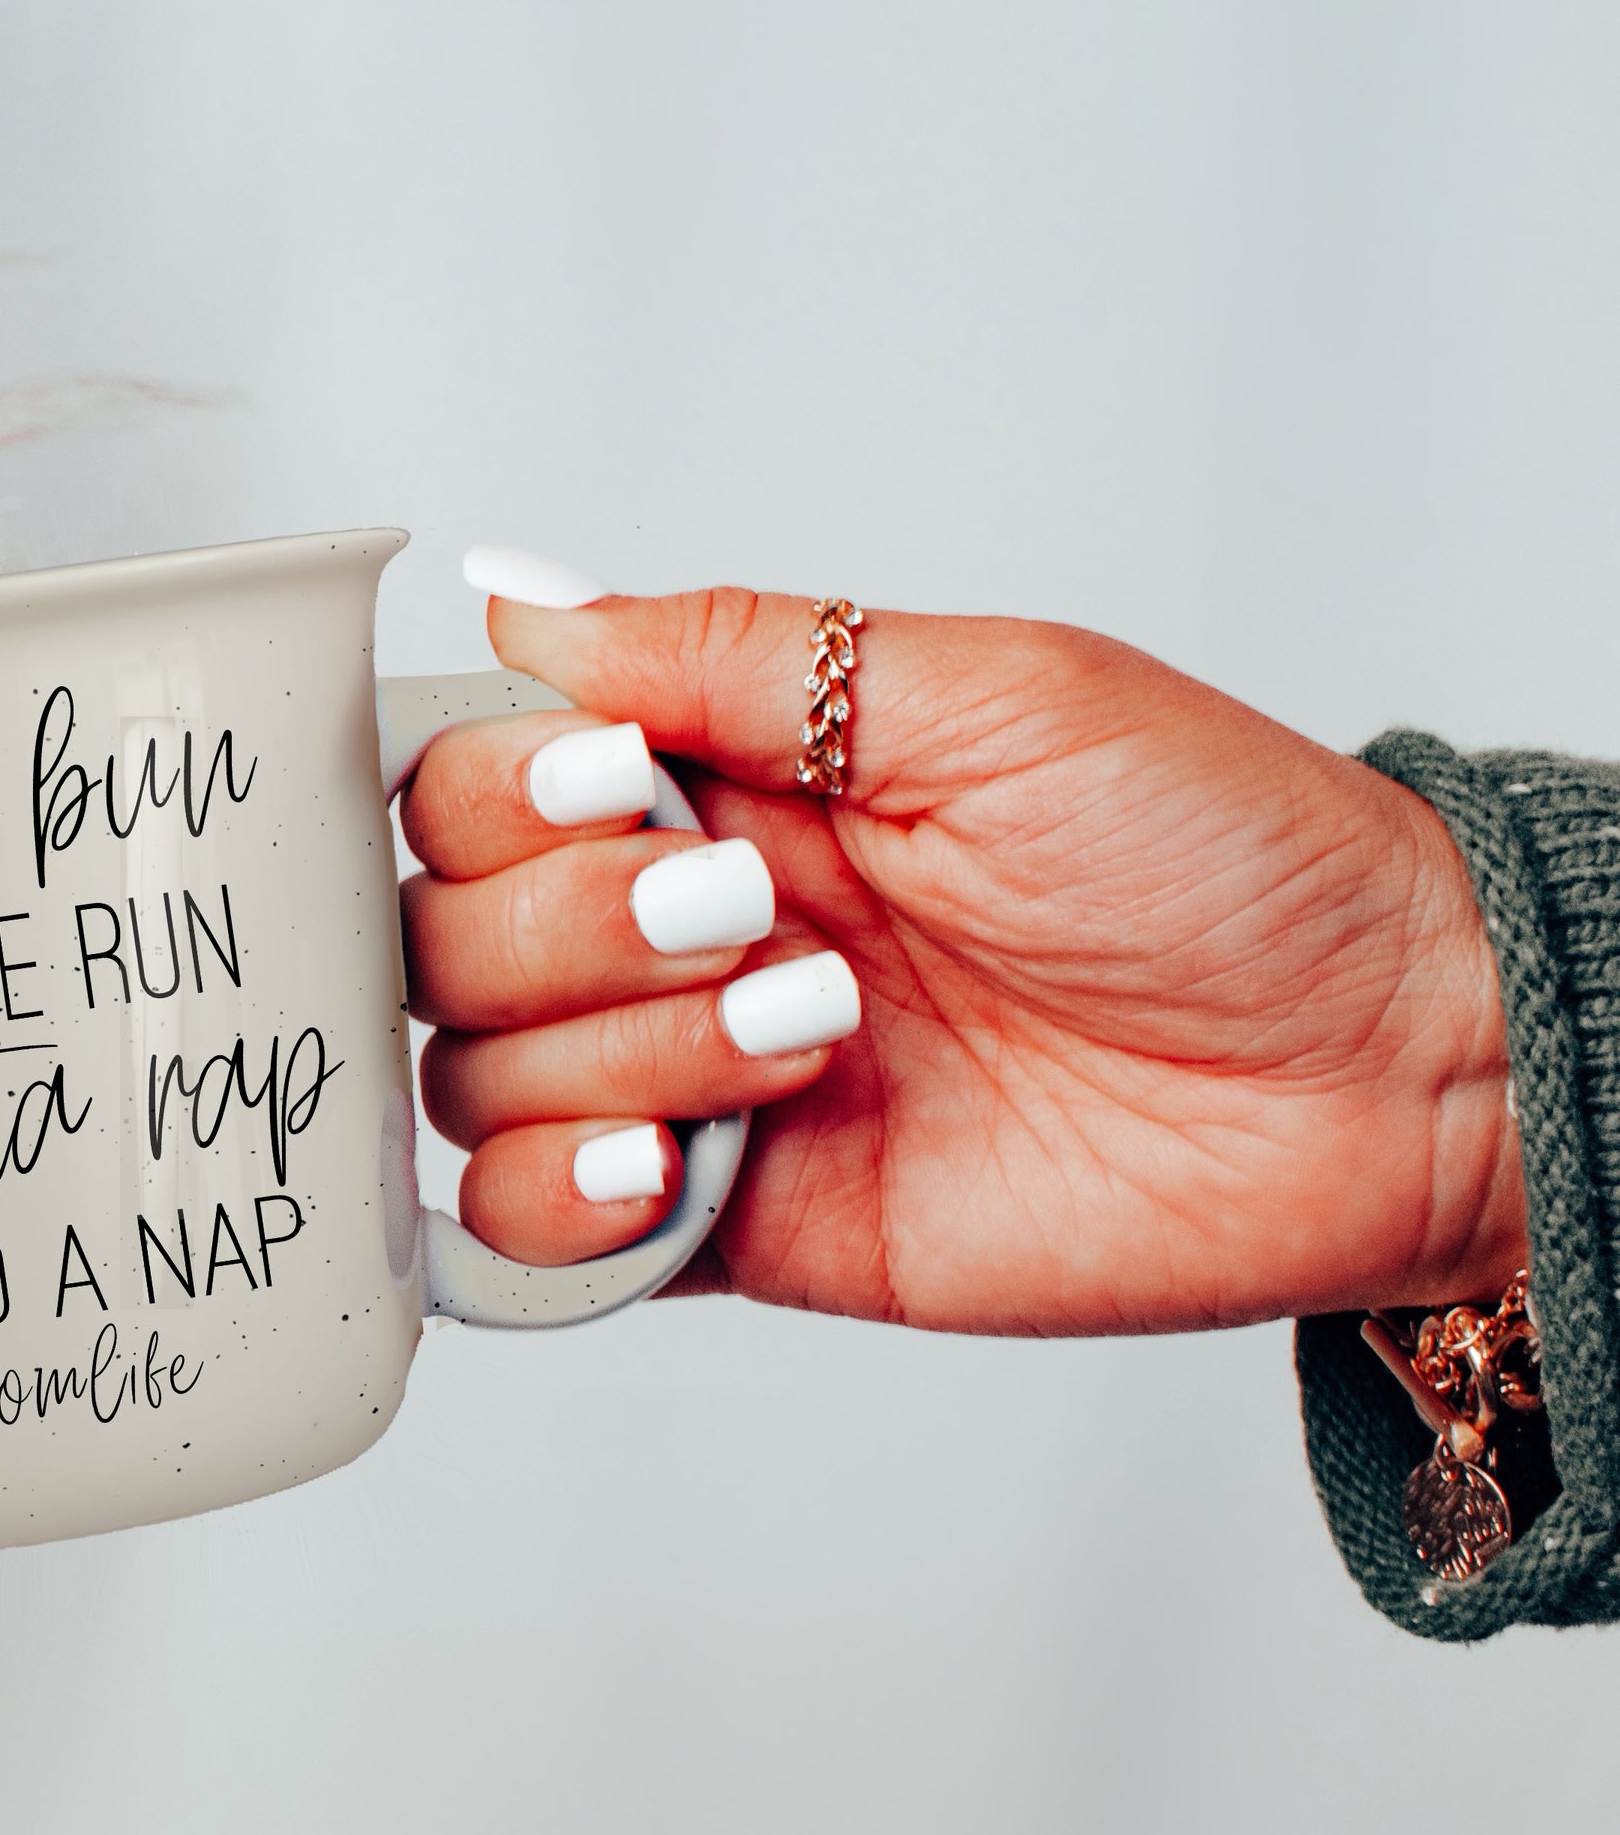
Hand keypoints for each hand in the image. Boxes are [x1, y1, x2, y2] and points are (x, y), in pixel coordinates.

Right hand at [398, 569, 1526, 1331]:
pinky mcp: (741, 1225)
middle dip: (575, 925)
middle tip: (748, 915)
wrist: (1385, 1070)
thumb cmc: (1234, 859)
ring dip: (613, 1051)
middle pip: (449, 933)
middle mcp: (686, 928)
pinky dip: (560, 1199)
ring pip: (479, 1078)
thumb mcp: (992, 693)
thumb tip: (518, 597)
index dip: (501, 793)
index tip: (618, 786)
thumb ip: (735, 653)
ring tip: (812, 1041)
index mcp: (729, 781)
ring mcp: (703, 1080)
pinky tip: (676, 1159)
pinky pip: (542, 1237)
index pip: (478, 781)